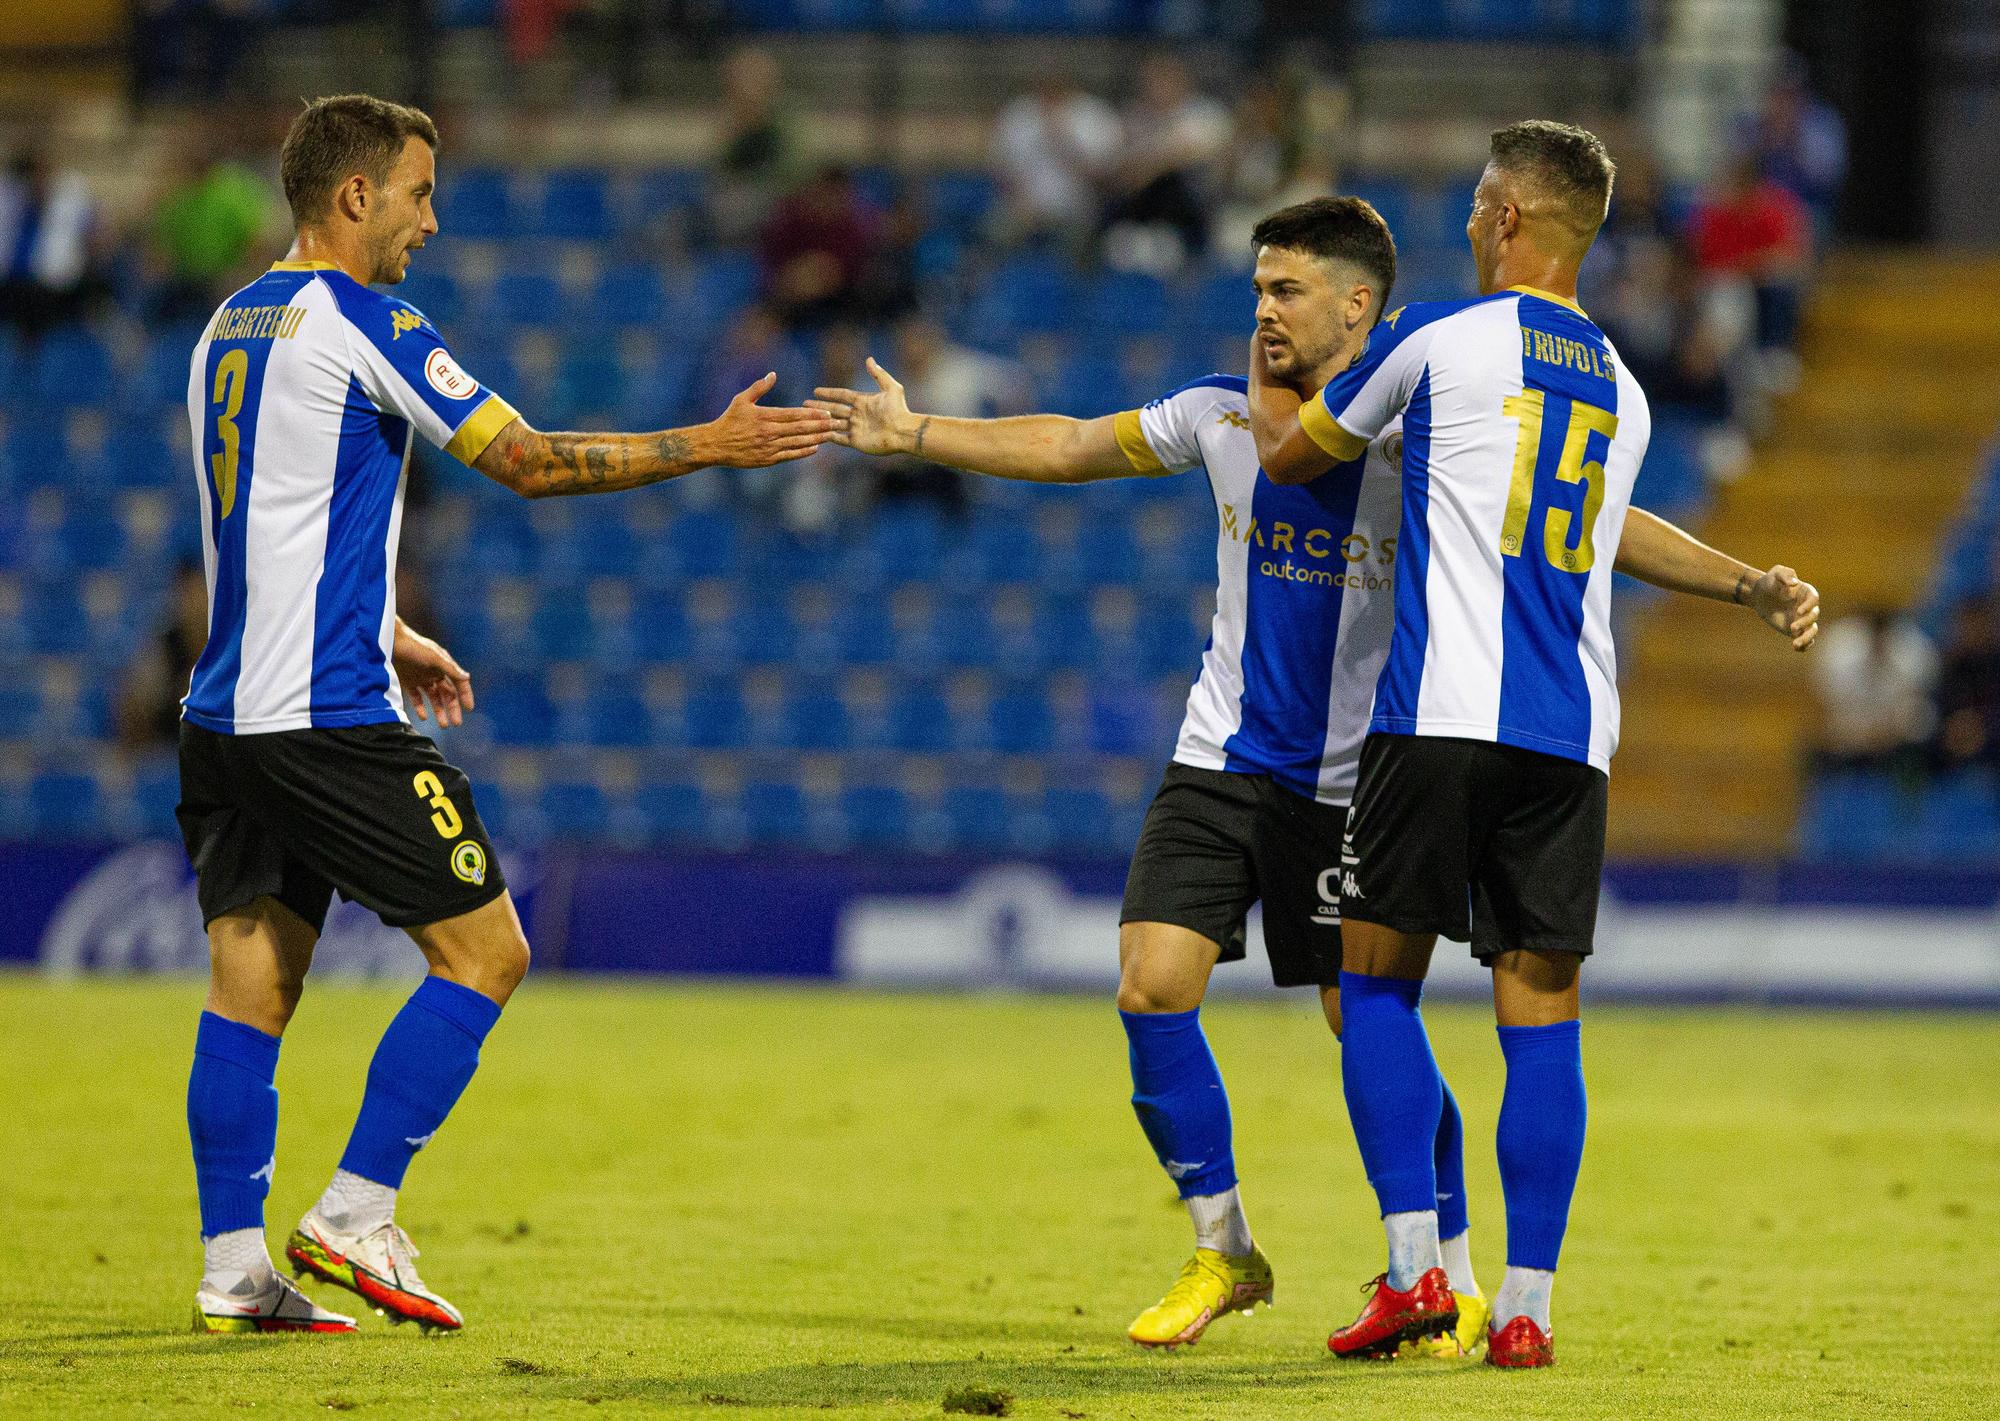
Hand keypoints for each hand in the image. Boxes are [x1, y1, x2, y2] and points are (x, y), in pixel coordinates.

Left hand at [393, 621, 474, 726]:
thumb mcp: (434, 657)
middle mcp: (435, 673)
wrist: (389, 641)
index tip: (469, 709)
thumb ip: (450, 669)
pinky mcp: (408, 681)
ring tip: (443, 725)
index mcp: (444, 666)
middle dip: (453, 708)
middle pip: (447, 694)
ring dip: (439, 711)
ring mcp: (421, 678)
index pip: (459, 683)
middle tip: (456, 723)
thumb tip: (467, 678)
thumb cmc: (414, 646)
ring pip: (434, 699)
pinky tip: (424, 717)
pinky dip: (421, 707)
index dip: (466, 695)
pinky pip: (417, 698)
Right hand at [698, 372, 833, 467]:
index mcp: (764, 416)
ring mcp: (769, 447)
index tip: (827, 412)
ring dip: (816, 438)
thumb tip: (773, 374)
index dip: (811, 413)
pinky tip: (815, 447)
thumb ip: (759, 388)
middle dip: (819, 425)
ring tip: (831, 435)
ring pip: (797, 442)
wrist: (716, 445)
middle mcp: (768, 432)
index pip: (793, 414)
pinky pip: (790, 455)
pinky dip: (803, 452)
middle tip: (836, 423)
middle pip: (799, 428)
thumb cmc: (729, 420)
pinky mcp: (767, 460)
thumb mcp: (741, 400)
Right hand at [808, 357, 917, 455]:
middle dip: (820, 406)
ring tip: (806, 417)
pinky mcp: (857, 441)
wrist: (903, 432)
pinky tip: (817, 432)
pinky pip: (839, 438)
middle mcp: (858, 414)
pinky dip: (828, 435)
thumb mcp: (891, 388)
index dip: (829, 393)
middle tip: (804, 404)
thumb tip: (869, 359)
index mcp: (863, 401)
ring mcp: (856, 428)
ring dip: (821, 419)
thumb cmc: (899, 410)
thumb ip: (878, 374)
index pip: (842, 395)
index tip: (816, 391)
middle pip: (834, 409)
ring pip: (834, 423)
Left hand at [1746, 565, 1820, 650]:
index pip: (1814, 599)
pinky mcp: (1796, 629)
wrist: (1760, 595)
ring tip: (1796, 644)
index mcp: (1806, 592)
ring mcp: (1803, 619)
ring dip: (1806, 637)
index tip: (1799, 611)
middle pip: (1814, 616)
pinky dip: (1804, 645)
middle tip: (1792, 627)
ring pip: (1812, 630)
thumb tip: (1794, 583)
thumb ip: (1785, 574)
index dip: (1809, 606)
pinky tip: (1797, 648)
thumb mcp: (1775, 573)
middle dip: (1805, 623)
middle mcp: (1808, 607)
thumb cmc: (1769, 581)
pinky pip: (1805, 638)